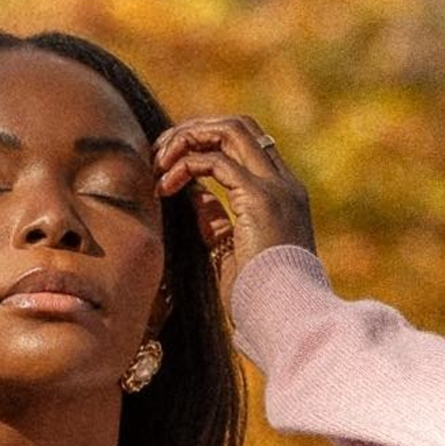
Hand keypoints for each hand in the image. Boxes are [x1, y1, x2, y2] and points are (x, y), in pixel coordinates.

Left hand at [153, 115, 316, 314]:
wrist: (287, 320)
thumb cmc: (259, 298)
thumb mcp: (230, 251)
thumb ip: (216, 219)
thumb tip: (193, 194)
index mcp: (284, 194)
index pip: (248, 143)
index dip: (207, 141)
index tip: (171, 161)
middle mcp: (284, 184)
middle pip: (239, 125)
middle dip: (193, 129)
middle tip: (159, 152)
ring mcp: (276, 188)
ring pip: (229, 130)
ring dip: (186, 138)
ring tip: (158, 164)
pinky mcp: (258, 199)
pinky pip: (214, 161)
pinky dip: (184, 166)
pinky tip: (164, 187)